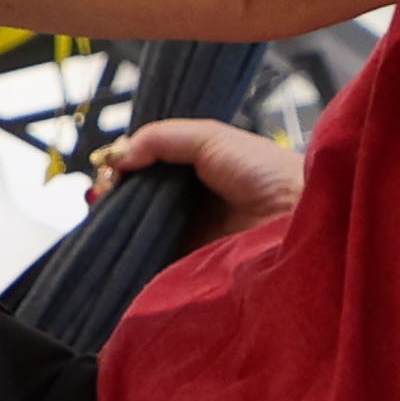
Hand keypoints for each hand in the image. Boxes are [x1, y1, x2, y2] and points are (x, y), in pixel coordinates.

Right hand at [96, 120, 305, 244]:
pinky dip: (129, 251)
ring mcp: (186, 233)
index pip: (145, 166)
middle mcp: (189, 200)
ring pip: (136, 228)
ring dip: (116, 222)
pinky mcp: (186, 264)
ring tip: (107, 214)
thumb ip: (159, 138)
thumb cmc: (267, 171)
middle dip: (113, 195)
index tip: (110, 169)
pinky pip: (148, 258)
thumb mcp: (210, 136)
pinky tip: (117, 240)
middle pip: (135, 198)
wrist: (295, 215)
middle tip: (103, 194)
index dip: (123, 166)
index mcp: (195, 168)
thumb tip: (116, 155)